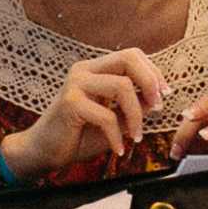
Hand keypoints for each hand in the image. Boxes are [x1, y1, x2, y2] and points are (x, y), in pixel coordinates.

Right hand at [4, 48, 162, 181]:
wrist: (44, 152)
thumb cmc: (78, 136)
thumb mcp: (113, 118)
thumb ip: (133, 105)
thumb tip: (157, 97)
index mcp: (94, 70)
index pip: (131, 56)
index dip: (153, 72)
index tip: (164, 95)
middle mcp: (84, 70)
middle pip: (128, 58)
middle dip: (150, 82)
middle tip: (158, 107)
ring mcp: (76, 84)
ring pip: (122, 87)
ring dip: (136, 115)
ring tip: (136, 135)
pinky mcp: (70, 103)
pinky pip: (107, 116)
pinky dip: (117, 136)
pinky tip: (118, 149)